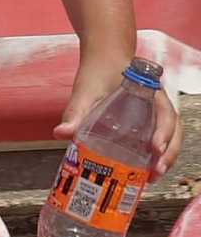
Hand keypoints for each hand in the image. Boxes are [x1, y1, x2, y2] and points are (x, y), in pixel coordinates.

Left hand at [57, 49, 183, 179]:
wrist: (102, 60)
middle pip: (174, 130)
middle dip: (169, 153)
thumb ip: (75, 111)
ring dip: (166, 158)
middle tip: (155, 171)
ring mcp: (155, 114)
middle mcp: (157, 104)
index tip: (156, 148)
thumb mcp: (86, 90)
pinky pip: (160, 140)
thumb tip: (62, 133)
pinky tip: (145, 171)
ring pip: (171, 137)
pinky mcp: (148, 124)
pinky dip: (157, 156)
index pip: (166, 113)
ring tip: (152, 176)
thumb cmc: (99, 71)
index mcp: (149, 91)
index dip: (165, 132)